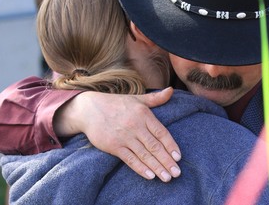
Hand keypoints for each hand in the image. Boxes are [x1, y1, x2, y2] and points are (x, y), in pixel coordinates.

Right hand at [54, 87, 181, 181]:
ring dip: (157, 167)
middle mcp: (135, 125)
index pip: (161, 132)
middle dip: (167, 161)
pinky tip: (150, 176)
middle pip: (154, 146)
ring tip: (167, 177)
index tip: (178, 157)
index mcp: (143, 114)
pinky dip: (140, 168)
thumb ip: (156, 98)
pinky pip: (129, 159)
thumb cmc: (116, 104)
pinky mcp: (113, 146)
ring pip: (144, 155)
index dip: (171, 145)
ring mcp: (124, 137)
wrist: (89, 109)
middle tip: (177, 173)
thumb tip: (171, 90)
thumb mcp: (137, 99)